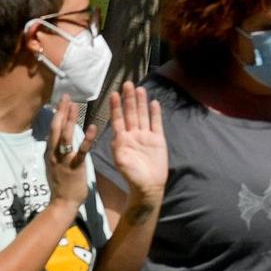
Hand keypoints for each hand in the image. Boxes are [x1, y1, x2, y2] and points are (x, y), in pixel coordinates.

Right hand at [44, 98, 94, 210]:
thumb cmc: (62, 187)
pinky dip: (86, 139)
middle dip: (61, 112)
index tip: (62, 102)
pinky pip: (81, 151)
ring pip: (65, 137)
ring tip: (75, 106)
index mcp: (50, 153)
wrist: (62, 204)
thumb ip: (58, 153)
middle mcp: (54, 154)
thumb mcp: (56, 166)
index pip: (53, 130)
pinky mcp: (74, 167)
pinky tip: (92, 127)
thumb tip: (60, 142)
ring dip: (70, 120)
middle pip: (56, 128)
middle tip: (66, 97)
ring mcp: (63, 160)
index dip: (57, 115)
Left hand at [104, 82, 165, 201]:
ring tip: (139, 88)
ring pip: (143, 115)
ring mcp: (146, 136)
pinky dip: (155, 114)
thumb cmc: (131, 176)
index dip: (116, 107)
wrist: (148, 186)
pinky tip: (154, 103)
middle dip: (129, 99)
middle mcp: (133, 135)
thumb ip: (118, 147)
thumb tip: (115, 136)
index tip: (113, 94)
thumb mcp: (121, 161)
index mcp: (122, 139)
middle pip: (131, 113)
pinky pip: (156, 124)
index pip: (118, 119)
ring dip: (141, 102)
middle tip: (127, 83)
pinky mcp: (158, 140)